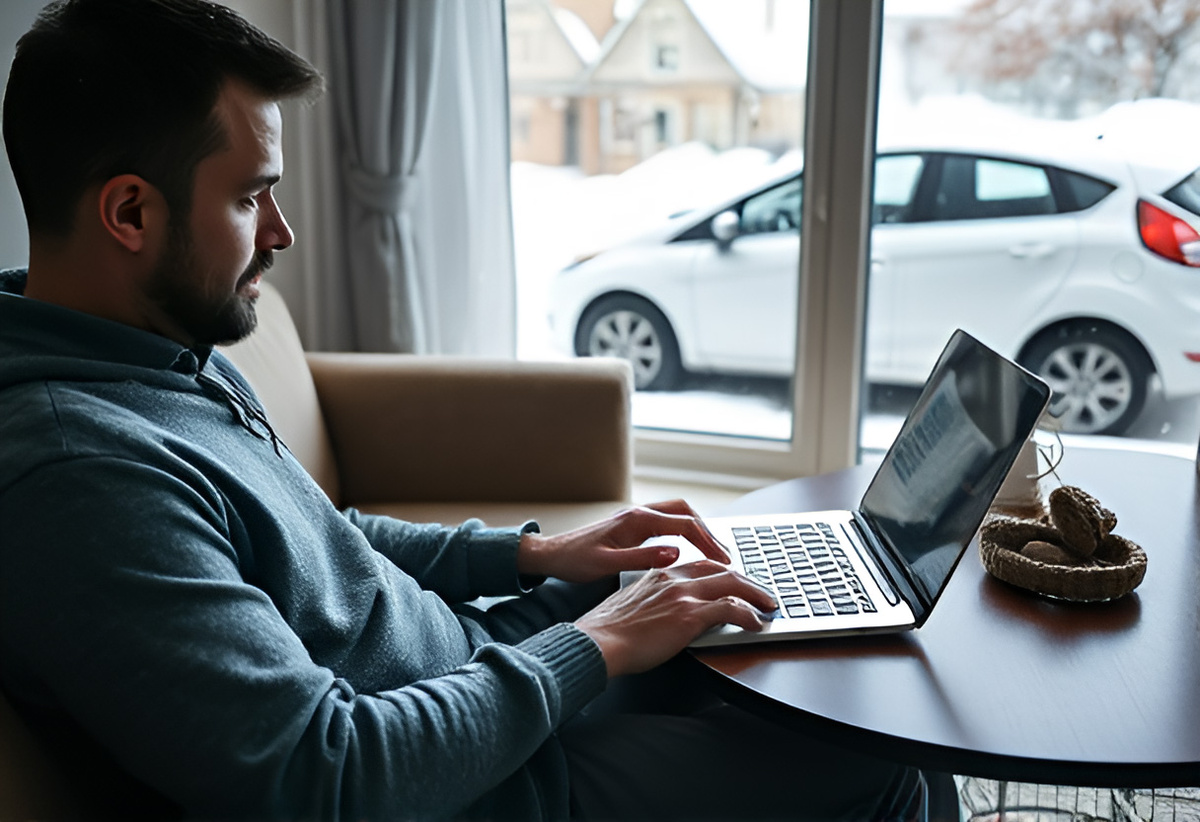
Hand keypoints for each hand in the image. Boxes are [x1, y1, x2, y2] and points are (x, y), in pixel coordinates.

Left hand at [516, 499, 729, 583]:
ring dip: (698, 530)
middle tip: (725, 555)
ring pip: (677, 515)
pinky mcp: (632, 526)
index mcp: (637, 520)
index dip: (708, 541)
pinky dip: (685, 532)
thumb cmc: (575, 561)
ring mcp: (636, 518)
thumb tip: (676, 552)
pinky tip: (689, 550)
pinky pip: (667, 522)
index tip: (724, 559)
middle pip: (686, 513)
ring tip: (714, 553)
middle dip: (709, 532)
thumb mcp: (607, 565)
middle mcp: (639, 513)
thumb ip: (642, 559)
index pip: (684, 524)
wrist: (551, 554)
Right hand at [575, 560, 776, 676]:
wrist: (598, 642)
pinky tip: (756, 624)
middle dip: (747, 580)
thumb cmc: (609, 632)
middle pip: (722, 569)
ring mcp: (683, 595)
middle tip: (761, 592)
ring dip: (756, 594)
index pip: (700, 565)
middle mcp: (674, 579)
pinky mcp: (690, 616)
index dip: (722, 572)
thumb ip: (656, 602)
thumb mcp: (634, 606)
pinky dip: (749, 615)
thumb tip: (671, 615)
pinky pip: (731, 609)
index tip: (735, 580)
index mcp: (659, 575)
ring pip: (733, 583)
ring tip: (768, 605)